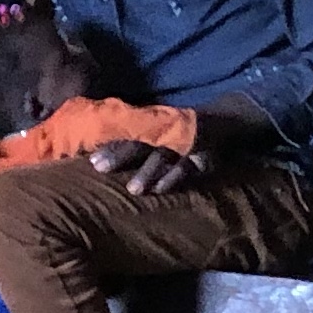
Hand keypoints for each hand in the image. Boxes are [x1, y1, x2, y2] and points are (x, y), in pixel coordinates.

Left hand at [87, 135, 209, 198]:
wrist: (223, 122)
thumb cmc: (179, 135)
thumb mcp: (158, 134)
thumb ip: (133, 143)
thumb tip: (98, 159)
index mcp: (149, 129)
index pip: (124, 136)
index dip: (108, 148)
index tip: (89, 161)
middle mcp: (163, 135)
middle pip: (138, 144)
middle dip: (118, 157)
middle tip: (99, 169)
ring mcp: (182, 145)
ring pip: (161, 157)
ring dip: (146, 173)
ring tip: (132, 190)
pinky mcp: (201, 157)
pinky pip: (186, 168)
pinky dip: (173, 178)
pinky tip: (161, 190)